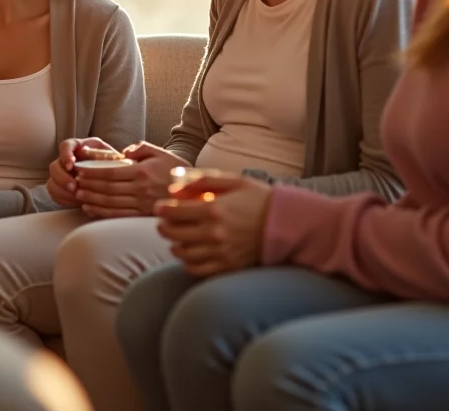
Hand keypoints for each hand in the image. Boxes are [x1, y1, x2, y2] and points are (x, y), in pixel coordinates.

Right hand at [47, 137, 118, 206]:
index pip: (65, 146)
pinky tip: (76, 201)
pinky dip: (64, 198)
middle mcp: (68, 159)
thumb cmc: (115, 167)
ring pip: (52, 180)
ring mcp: (62, 173)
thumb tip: (123, 156)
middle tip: (74, 187)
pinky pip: (54, 193)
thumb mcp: (116, 159)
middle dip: (62, 177)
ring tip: (76, 196)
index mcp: (80, 147)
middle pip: (54, 166)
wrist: (113, 180)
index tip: (71, 164)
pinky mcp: (61, 187)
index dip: (66, 154)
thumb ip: (114, 156)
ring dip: (62, 189)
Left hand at [72, 141, 188, 217]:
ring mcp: (142, 204)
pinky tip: (90, 209)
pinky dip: (101, 213)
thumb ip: (139, 149)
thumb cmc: (175, 168)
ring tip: (78, 195)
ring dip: (91, 199)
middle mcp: (141, 189)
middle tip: (74, 182)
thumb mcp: (159, 152)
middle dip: (88, 185)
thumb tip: (123, 153)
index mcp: (142, 172)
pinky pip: (118, 215)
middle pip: (107, 188)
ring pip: (110, 203)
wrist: (195, 191)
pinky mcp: (143, 215)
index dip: (92, 172)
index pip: (110, 173)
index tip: (80, 169)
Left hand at [154, 174, 271, 276]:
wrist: (288, 224)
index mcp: (213, 209)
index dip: (161, 209)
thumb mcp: (234, 181)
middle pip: (172, 233)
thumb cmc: (260, 199)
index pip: (173, 211)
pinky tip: (189, 254)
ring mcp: (220, 252)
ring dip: (174, 244)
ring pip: (182, 253)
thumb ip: (203, 179)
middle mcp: (214, 233)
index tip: (160, 207)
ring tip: (176, 238)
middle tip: (164, 222)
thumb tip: (176, 186)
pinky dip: (187, 263)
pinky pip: (197, 269)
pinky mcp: (228, 266)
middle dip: (163, 226)